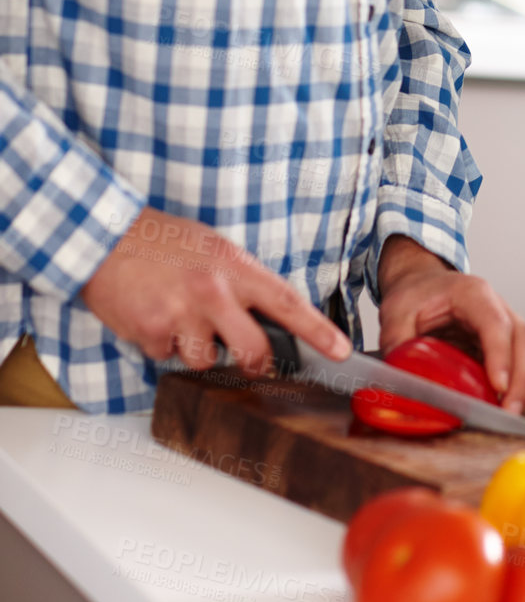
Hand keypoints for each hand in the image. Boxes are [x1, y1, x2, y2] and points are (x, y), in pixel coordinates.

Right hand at [80, 206, 350, 374]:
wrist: (106, 238)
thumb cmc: (163, 241)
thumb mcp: (214, 248)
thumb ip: (241, 282)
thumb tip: (265, 316)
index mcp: (235, 266)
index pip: (287, 303)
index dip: (318, 331)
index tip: (341, 351)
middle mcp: (214, 291)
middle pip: (254, 350)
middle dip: (255, 362)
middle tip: (248, 359)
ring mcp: (183, 314)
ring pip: (206, 360)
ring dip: (195, 348)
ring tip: (179, 317)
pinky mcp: (152, 332)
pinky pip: (167, 356)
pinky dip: (161, 343)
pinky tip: (152, 316)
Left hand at [378, 235, 524, 413]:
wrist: (422, 283)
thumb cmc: (417, 292)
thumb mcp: (396, 311)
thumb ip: (396, 342)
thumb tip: (398, 379)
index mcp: (472, 293)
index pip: (495, 323)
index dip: (500, 354)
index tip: (497, 385)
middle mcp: (496, 307)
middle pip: (523, 341)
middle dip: (521, 380)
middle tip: (508, 412)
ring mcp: (503, 325)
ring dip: (521, 387)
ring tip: (505, 416)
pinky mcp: (501, 345)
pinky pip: (516, 365)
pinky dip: (513, 387)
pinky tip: (498, 407)